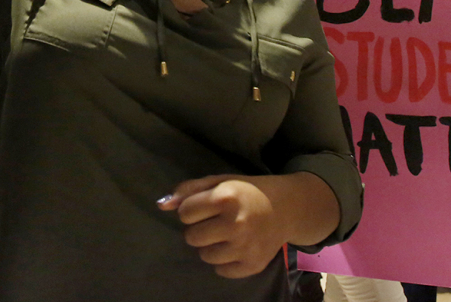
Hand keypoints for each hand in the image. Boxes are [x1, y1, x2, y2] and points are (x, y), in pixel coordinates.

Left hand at [158, 175, 288, 278]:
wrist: (288, 207)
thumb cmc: (248, 191)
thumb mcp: (221, 181)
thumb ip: (190, 190)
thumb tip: (162, 205)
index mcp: (226, 197)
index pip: (185, 213)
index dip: (193, 209)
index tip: (207, 207)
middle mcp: (235, 223)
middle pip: (191, 237)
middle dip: (199, 229)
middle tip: (216, 222)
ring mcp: (245, 246)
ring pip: (204, 256)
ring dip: (211, 246)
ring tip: (226, 234)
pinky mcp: (252, 264)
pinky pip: (220, 270)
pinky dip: (225, 261)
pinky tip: (236, 246)